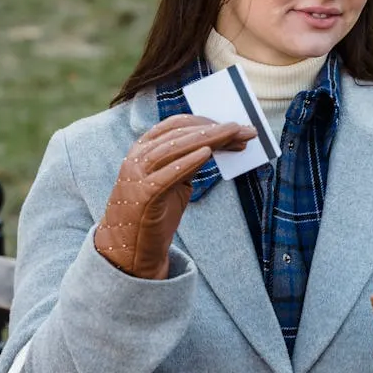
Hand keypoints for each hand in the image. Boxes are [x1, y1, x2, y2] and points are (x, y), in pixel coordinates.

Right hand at [95, 115, 255, 279]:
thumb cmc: (154, 213)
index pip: (176, 125)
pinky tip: (207, 154)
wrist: (128, 249)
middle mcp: (138, 157)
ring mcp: (138, 176)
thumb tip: (217, 146)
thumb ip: (189, 163)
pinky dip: (186, 162)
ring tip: (231, 135)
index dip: (207, 122)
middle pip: (179, 134)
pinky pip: (166, 175)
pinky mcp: (143, 197)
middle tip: (244, 129)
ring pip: (173, 148)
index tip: (236, 127)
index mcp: (143, 149)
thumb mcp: (174, 183)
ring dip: (206, 139)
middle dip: (214, 129)